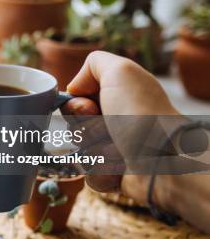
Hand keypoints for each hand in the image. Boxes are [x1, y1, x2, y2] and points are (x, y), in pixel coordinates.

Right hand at [60, 51, 178, 201]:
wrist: (165, 159)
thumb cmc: (143, 113)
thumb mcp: (120, 70)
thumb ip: (94, 64)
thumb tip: (75, 86)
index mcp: (117, 96)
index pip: (76, 100)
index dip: (76, 105)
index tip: (91, 108)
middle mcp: (116, 120)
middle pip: (74, 125)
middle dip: (84, 128)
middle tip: (107, 128)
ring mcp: (114, 148)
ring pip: (80, 151)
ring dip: (94, 150)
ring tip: (119, 150)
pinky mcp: (114, 175)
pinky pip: (89, 174)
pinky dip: (101, 171)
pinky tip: (120, 168)